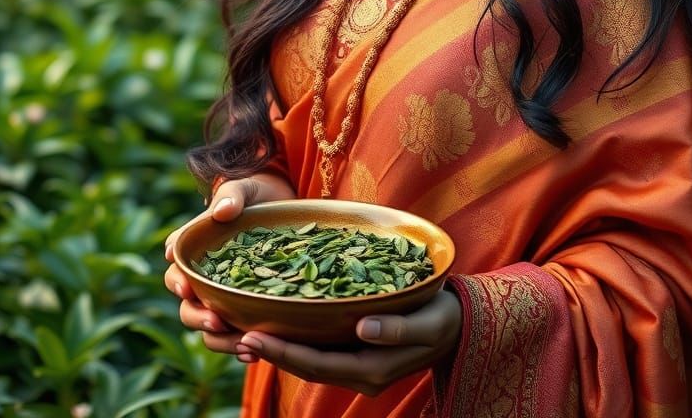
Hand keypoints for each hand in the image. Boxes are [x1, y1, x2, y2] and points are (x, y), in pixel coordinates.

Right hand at [163, 172, 296, 356]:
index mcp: (194, 246)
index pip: (176, 266)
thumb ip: (232, 196)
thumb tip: (223, 212)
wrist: (282, 203)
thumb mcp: (245, 188)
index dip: (178, 280)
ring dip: (219, 339)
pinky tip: (253, 352)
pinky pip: (232, 332)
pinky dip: (238, 345)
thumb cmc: (255, 191)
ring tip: (243, 346)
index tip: (188, 287)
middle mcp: (203, 274)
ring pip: (207, 326)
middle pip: (187, 304)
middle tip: (217, 321)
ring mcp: (221, 293)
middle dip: (197, 316)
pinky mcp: (243, 305)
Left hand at [233, 285, 463, 397]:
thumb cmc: (444, 319)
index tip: (252, 336)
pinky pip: (319, 350)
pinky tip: (276, 325)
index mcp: (372, 368)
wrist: (458, 328)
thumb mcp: (428, 323)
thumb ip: (398, 329)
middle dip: (269, 352)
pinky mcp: (356, 351)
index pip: (317, 364)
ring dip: (277, 349)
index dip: (283, 352)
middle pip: (304, 365)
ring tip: (242, 333)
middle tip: (233, 335)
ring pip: (309, 360)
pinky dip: (295, 341)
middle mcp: (358, 372)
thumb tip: (363, 328)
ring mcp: (356, 364)